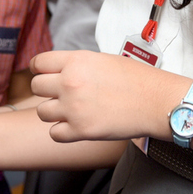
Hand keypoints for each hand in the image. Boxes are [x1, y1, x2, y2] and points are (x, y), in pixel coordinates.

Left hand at [30, 50, 188, 142]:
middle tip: (60, 94)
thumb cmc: (137, 79)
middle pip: (36, 86)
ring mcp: (73, 108)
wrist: (156, 101)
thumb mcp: (103, 60)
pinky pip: (54, 133)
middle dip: (46, 90)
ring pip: (41, 112)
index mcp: (76, 61)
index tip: (43, 74)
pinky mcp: (81, 131)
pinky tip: (75, 126)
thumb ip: (78, 64)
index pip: (38, 63)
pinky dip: (62, 132)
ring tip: (69, 111)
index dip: (39, 69)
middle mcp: (70, 82)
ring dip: (53, 112)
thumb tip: (61, 69)